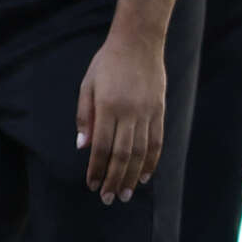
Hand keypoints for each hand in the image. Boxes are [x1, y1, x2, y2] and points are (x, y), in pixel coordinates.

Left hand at [77, 27, 170, 201]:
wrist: (138, 43)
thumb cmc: (106, 63)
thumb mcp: (87, 85)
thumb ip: (84, 116)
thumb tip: (82, 147)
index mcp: (107, 106)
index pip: (101, 146)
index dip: (96, 168)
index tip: (91, 185)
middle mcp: (129, 113)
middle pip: (122, 154)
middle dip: (113, 179)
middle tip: (108, 198)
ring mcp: (147, 113)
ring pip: (141, 152)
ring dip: (132, 176)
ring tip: (125, 193)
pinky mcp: (160, 112)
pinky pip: (157, 142)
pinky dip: (151, 161)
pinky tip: (144, 176)